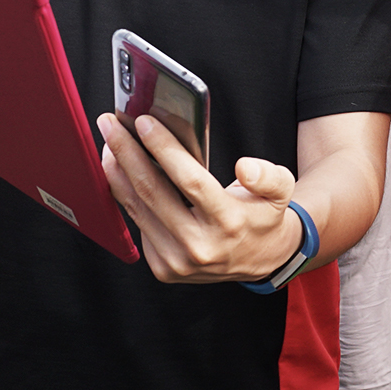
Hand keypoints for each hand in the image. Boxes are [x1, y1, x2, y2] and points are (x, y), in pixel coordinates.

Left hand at [99, 113, 301, 283]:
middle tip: (111, 124)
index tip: (143, 121)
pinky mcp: (163, 268)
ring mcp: (177, 262)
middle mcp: (199, 247)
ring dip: (118, 172)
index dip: (164, 149)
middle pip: (153, 192)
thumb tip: (243, 166)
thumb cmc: (264, 216)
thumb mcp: (281, 189)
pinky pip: (138, 224)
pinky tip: (120, 171)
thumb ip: (268, 175)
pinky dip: (125, 195)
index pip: (190, 181)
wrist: (261, 259)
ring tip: (109, 143)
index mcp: (228, 223)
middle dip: (127, 152)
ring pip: (138, 208)